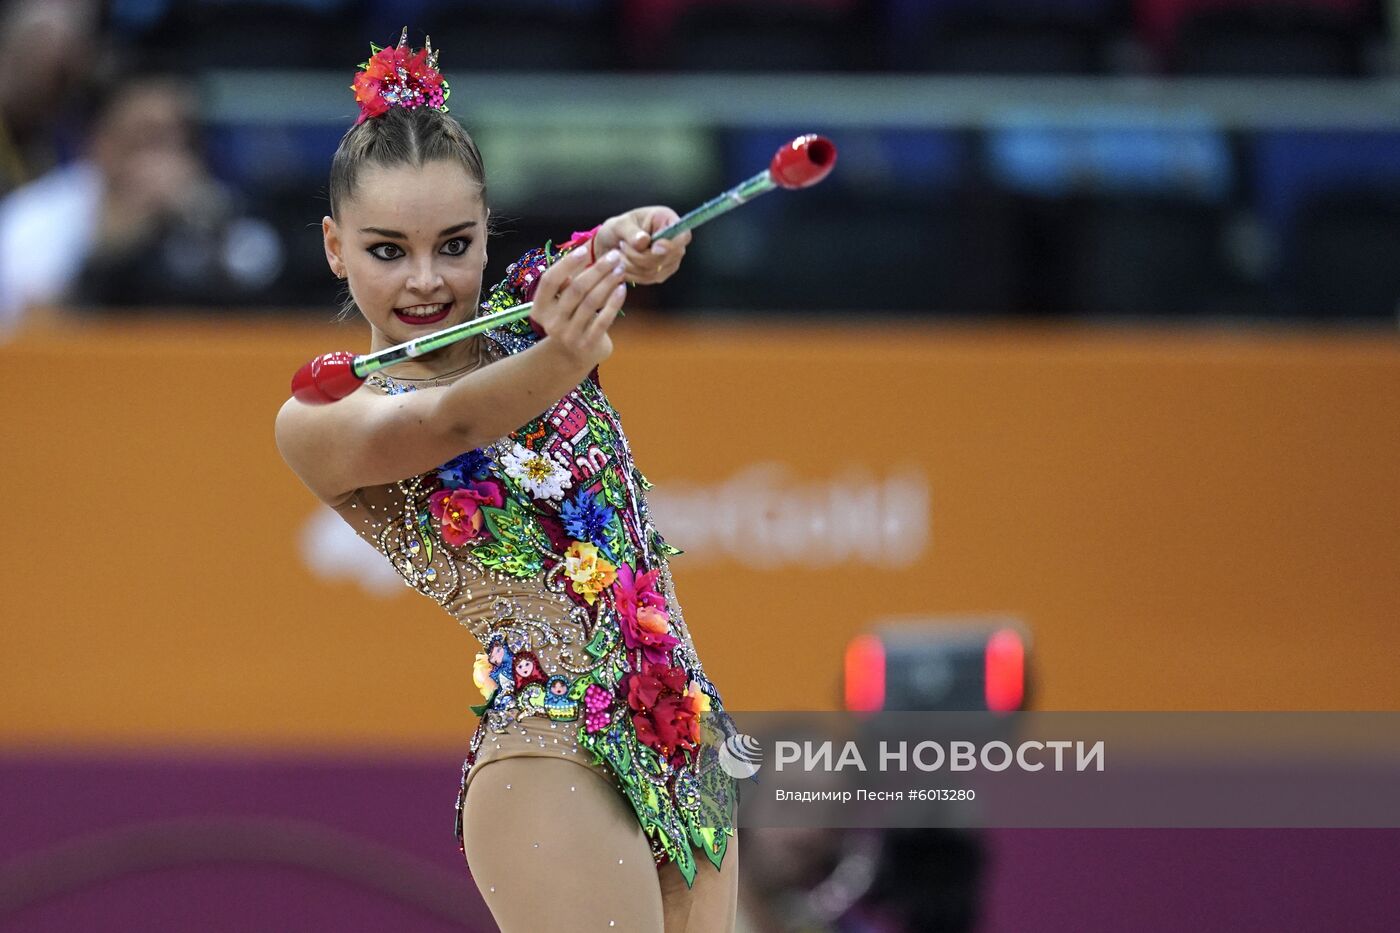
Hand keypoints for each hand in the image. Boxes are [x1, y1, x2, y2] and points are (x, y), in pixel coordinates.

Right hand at [529, 245, 628, 368]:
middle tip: (614, 256)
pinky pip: (604, 319)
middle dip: (597, 269)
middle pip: (575, 289)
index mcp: (539, 309)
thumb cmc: (568, 320)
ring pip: (591, 302)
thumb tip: (581, 252)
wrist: (572, 357)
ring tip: (620, 269)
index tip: (585, 249)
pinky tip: (622, 288)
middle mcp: (552, 323)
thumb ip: (565, 284)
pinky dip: (614, 302)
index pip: (550, 281)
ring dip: (608, 282)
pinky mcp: (587, 344)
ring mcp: (569, 335)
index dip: (566, 263)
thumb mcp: (559, 304)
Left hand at [593, 206, 691, 284]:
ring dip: (633, 265)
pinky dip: (633, 273)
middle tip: (623, 246)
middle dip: (641, 256)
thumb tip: (644, 241)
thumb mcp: (619, 225)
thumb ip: (631, 232)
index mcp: (667, 220)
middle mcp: (674, 241)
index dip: (672, 244)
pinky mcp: (661, 273)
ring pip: (657, 270)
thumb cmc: (617, 229)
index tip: (654, 247)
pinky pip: (649, 279)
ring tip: (621, 253)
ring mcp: (670, 259)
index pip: (683, 235)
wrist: (611, 244)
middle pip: (670, 256)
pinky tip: (624, 264)